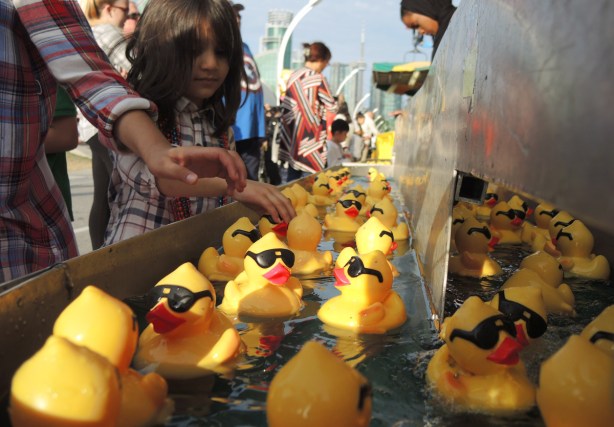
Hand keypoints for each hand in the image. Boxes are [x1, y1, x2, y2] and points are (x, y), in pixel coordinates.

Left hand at [113, 110, 246, 192]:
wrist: (159, 158)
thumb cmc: (160, 161)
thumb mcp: (166, 168)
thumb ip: (180, 173)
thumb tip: (194, 180)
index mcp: (199, 152)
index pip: (221, 154)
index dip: (231, 164)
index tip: (234, 178)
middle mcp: (208, 155)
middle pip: (231, 157)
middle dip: (239, 170)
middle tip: (241, 186)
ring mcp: (211, 161)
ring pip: (231, 164)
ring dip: (238, 175)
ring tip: (239, 190)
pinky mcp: (211, 168)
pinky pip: (226, 172)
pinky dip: (231, 181)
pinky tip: (230, 191)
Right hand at [230, 180, 295, 222]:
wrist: (234, 187)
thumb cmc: (246, 195)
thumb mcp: (259, 202)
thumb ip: (266, 209)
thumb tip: (273, 219)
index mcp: (273, 190)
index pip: (286, 200)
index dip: (291, 210)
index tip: (294, 219)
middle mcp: (272, 190)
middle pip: (286, 202)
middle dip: (291, 213)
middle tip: (294, 223)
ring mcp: (266, 192)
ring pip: (280, 204)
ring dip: (285, 215)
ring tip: (288, 224)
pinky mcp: (259, 196)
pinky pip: (270, 206)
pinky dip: (275, 214)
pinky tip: (277, 220)